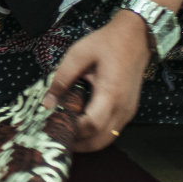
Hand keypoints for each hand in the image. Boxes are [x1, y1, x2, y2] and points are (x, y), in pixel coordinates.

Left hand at [42, 9, 151, 152]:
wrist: (135, 37)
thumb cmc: (106, 43)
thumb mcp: (78, 54)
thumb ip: (61, 79)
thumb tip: (47, 104)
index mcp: (110, 93)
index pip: (92, 125)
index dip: (72, 131)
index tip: (53, 127)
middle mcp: (123, 108)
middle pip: (100, 141)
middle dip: (78, 144)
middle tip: (56, 137)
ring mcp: (128, 112)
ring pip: (108, 139)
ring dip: (87, 142)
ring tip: (66, 133)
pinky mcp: (129, 110)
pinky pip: (113, 130)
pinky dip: (97, 135)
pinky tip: (81, 126)